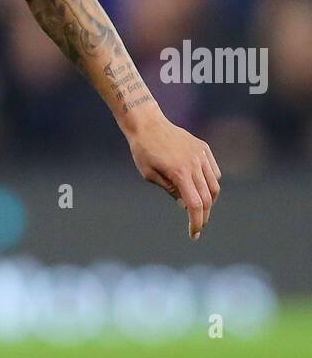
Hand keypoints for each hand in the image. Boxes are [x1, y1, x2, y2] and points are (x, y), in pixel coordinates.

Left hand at [125, 109, 220, 239]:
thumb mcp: (150, 175)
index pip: (195, 205)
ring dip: (209, 201)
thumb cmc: (143, 150)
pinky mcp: (204, 148)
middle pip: (207, 198)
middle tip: (197, 226)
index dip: (196, 222)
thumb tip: (186, 205)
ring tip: (199, 208)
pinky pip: (214, 171)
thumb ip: (170, 191)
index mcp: (179, 173)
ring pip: (214, 185)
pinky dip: (211, 184)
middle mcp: (194, 164)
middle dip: (203, 215)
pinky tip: (201, 189)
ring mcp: (201, 155)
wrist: (147, 124)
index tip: (194, 234)